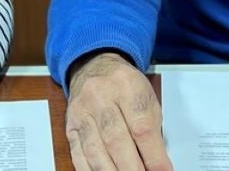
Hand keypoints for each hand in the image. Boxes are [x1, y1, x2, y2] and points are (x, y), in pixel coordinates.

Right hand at [64, 51, 171, 170]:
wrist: (94, 67)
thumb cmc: (124, 86)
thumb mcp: (147, 98)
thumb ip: (153, 130)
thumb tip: (158, 164)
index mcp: (127, 85)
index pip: (141, 127)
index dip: (153, 155)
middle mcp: (100, 96)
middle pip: (116, 140)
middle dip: (132, 168)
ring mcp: (82, 111)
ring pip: (95, 150)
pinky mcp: (70, 126)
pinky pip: (78, 155)